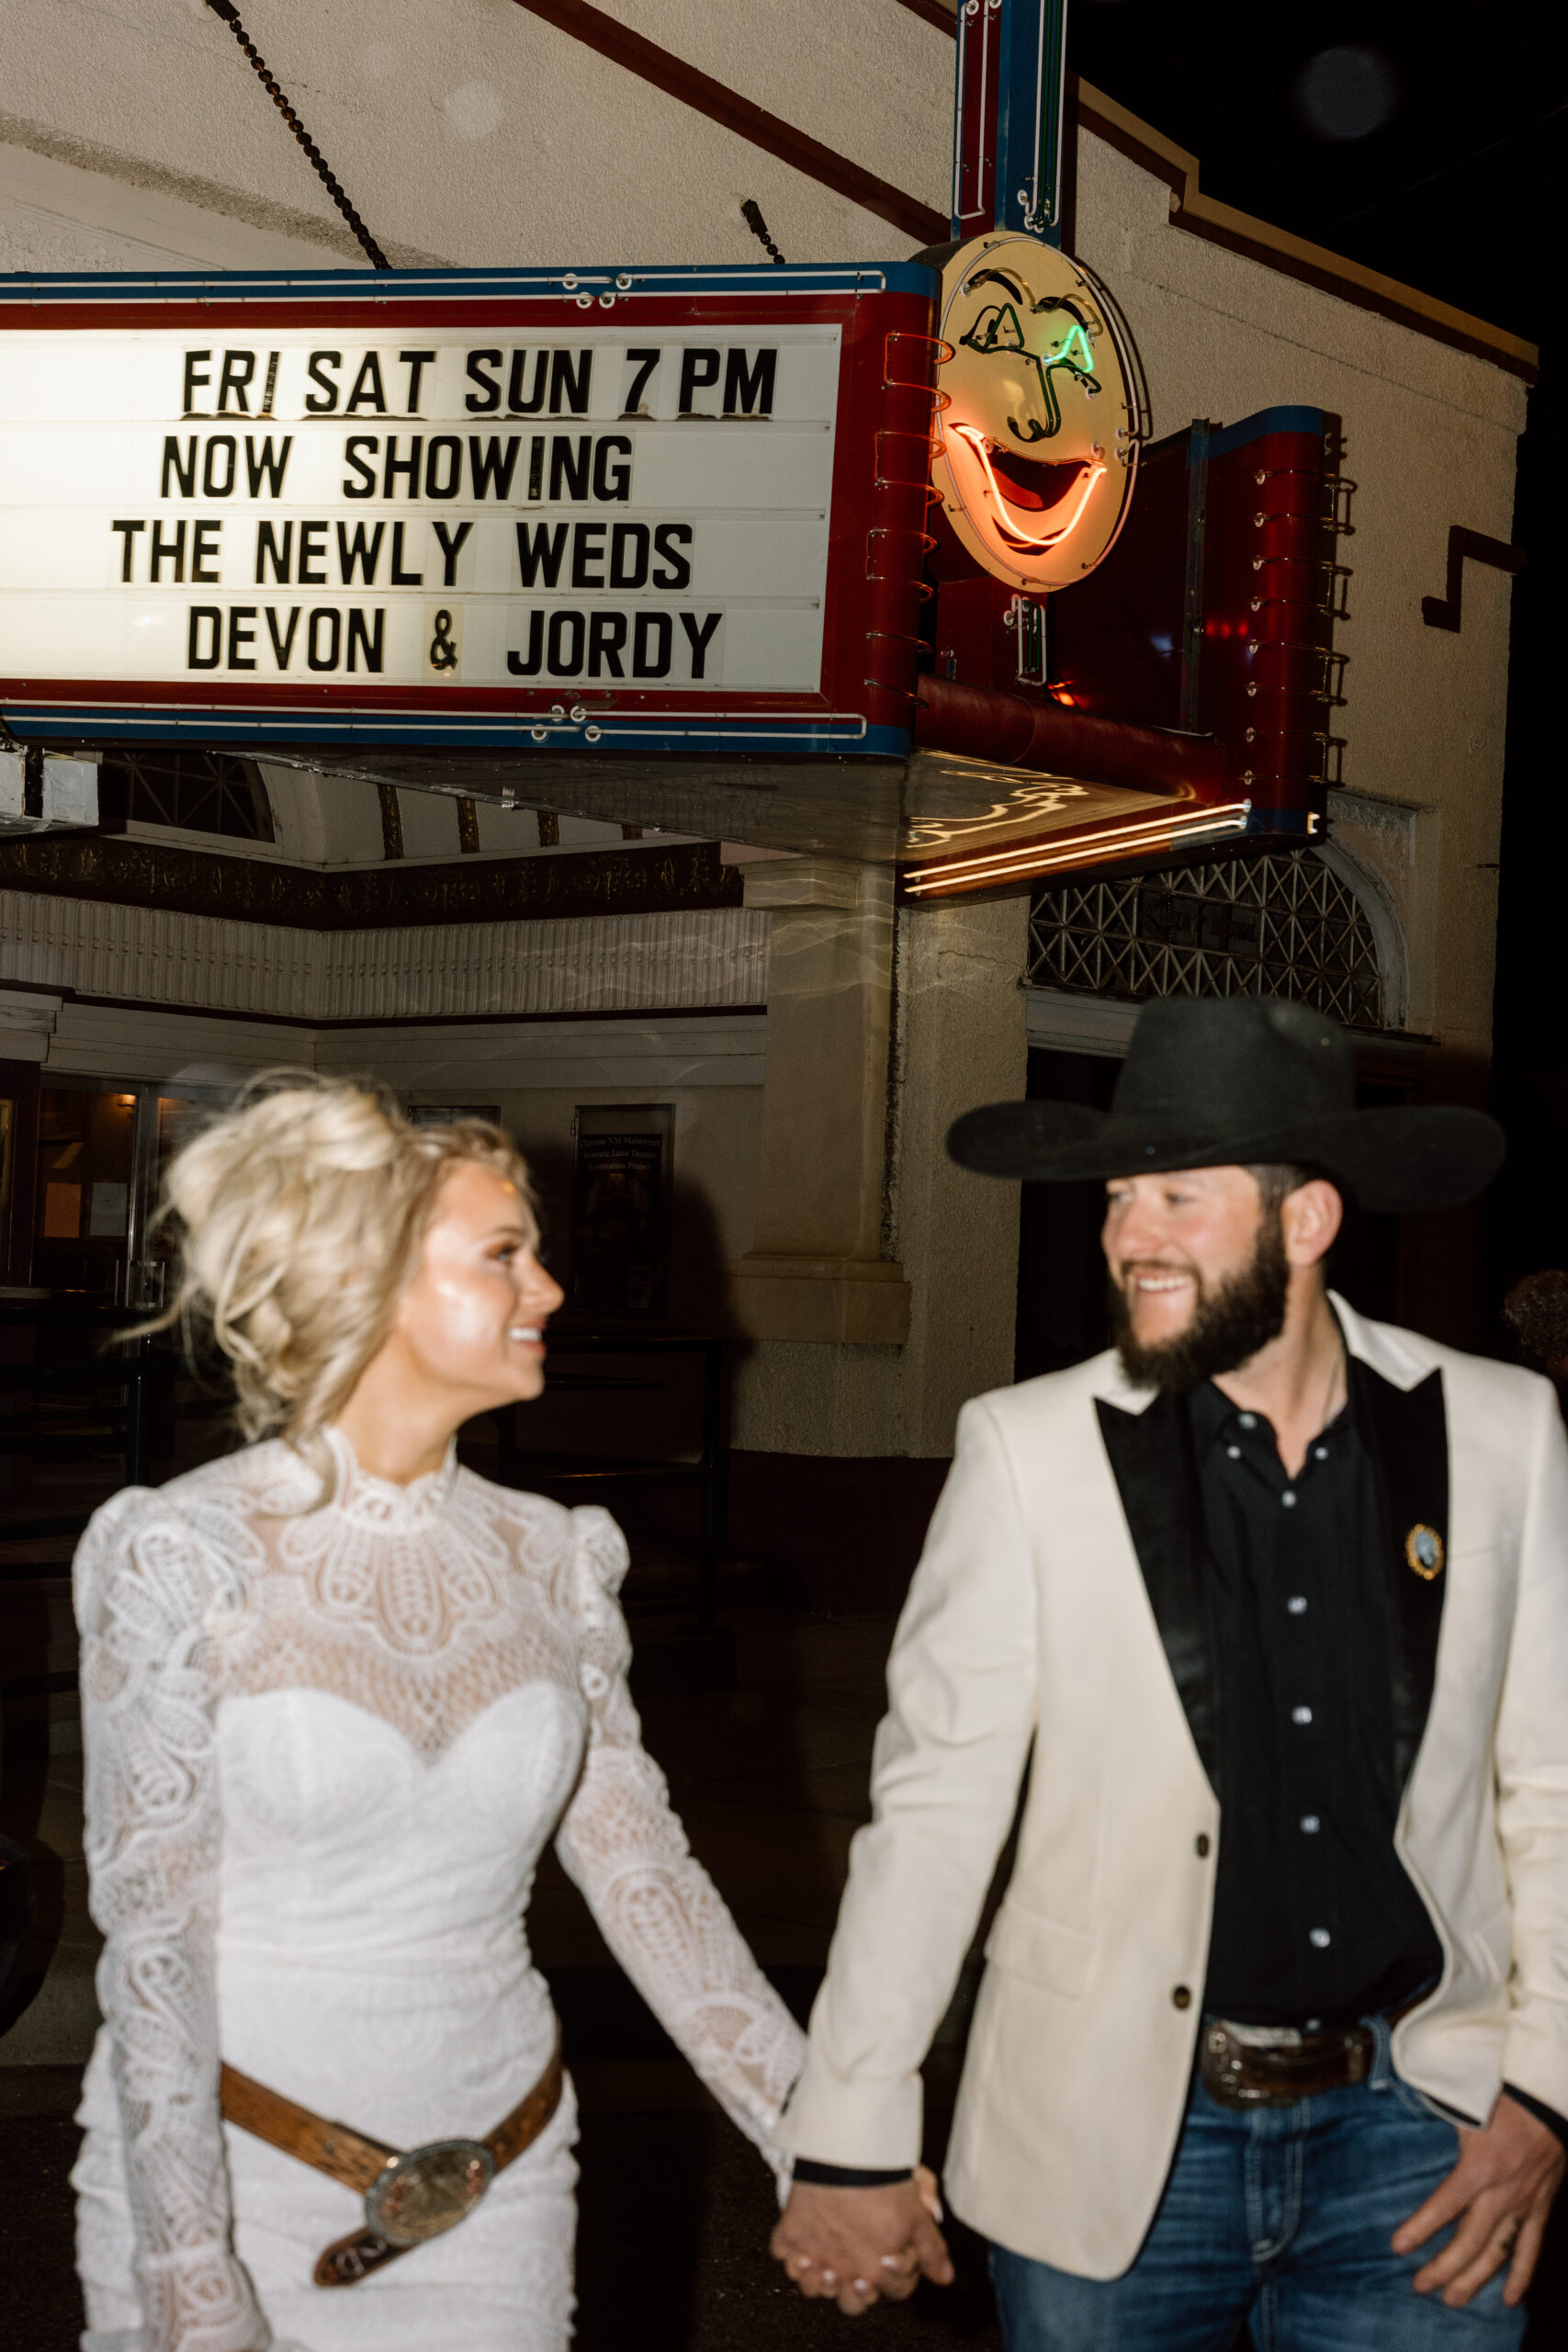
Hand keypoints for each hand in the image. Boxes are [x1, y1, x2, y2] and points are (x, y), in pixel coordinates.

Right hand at [770, 2167, 952, 2315]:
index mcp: (876, 2271)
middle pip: (851, 2303)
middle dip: (859, 2291)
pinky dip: (788, 2249)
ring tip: (825, 2260)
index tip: (895, 2255)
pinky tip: (801, 2239)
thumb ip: (932, 2252)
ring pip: (810, 2287)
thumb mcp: (918, 2217)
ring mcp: (813, 2254)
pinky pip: (781, 2254)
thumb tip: (945, 2277)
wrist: (848, 2152)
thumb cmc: (885, 2182)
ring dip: (819, 2279)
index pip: (894, 2292)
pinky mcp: (789, 2232)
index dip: (899, 2274)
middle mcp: (842, 2271)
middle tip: (860, 2267)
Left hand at [1391, 2089, 1564, 2306]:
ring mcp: (1523, 2204)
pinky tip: (1509, 2299)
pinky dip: (1521, 2275)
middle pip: (1470, 2241)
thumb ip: (1436, 2125)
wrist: (1545, 2100)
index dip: (1421, 2229)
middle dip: (1444, 2267)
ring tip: (1452, 2300)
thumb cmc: (1498, 2099)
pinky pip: (1531, 2247)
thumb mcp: (1463, 2108)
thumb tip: (1399, 2122)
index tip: (1398, 2247)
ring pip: (1499, 2252)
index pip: (1445, 2205)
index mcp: (1480, 2167)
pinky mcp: (1540, 2208)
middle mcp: (1502, 2193)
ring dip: (1475, 2279)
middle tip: (1420, 2286)